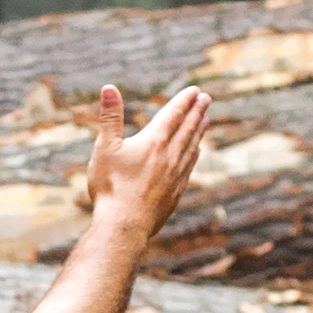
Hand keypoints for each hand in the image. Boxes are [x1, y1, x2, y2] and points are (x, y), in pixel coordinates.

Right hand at [78, 82, 212, 244]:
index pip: (173, 114)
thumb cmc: (111, 186)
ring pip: (192, 146)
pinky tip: (196, 152)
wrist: (125, 225)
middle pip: (187, 128)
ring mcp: (175, 174)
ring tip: (206, 121)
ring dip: (199, 131)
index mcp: (154, 141)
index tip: (195, 90)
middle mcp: (170, 155)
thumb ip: (110, 117)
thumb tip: (109, 87)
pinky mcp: (176, 192)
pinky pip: (189, 166)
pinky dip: (194, 154)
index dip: (184, 101)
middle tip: (206, 99)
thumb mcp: (105, 148)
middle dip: (197, 111)